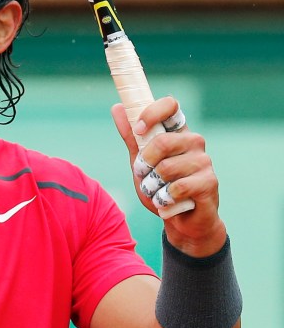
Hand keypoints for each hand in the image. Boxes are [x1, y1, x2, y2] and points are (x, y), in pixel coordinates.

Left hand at [112, 97, 225, 256]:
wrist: (180, 222)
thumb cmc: (160, 186)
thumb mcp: (141, 161)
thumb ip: (131, 137)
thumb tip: (117, 108)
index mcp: (177, 131)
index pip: (171, 105)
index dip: (152, 113)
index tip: (139, 130)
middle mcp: (193, 142)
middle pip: (162, 142)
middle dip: (144, 163)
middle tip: (143, 174)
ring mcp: (204, 161)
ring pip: (166, 168)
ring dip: (152, 186)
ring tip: (158, 191)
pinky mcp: (210, 182)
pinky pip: (177, 187)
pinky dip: (164, 198)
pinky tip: (168, 202)